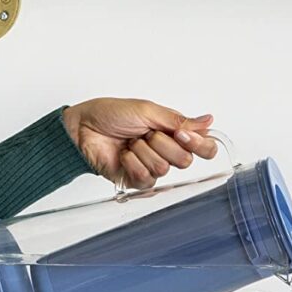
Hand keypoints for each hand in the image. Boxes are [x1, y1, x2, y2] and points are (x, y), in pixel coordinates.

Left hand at [61, 98, 218, 190]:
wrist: (83, 128)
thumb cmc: (111, 114)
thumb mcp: (148, 110)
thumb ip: (179, 121)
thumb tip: (208, 121)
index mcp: (174, 133)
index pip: (205, 147)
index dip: (200, 144)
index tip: (182, 135)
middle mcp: (166, 151)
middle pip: (185, 160)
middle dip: (163, 144)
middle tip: (146, 133)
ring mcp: (152, 167)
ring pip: (164, 168)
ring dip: (144, 151)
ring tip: (131, 142)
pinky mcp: (136, 181)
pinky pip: (146, 178)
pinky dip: (132, 162)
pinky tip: (124, 155)